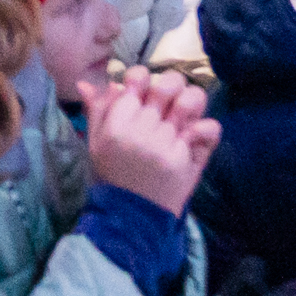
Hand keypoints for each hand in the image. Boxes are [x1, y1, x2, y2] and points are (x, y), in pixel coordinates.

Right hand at [81, 66, 218, 209]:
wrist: (130, 218)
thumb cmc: (112, 177)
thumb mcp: (96, 144)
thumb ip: (97, 112)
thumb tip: (87, 83)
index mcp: (116, 122)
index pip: (138, 77)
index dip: (144, 80)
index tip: (144, 94)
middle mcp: (141, 129)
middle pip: (167, 85)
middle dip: (171, 89)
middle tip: (169, 103)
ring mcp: (165, 143)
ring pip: (190, 100)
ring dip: (191, 102)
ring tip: (184, 116)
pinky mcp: (185, 159)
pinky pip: (208, 129)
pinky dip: (207, 128)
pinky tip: (196, 136)